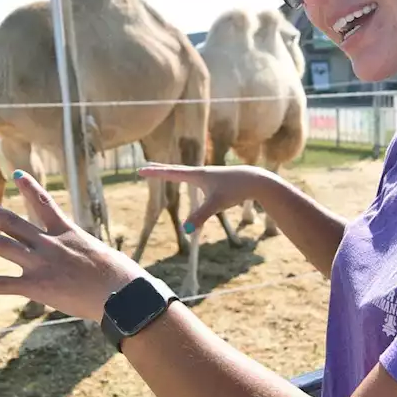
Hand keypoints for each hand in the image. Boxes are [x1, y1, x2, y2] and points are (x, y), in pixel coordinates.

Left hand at [0, 170, 146, 321]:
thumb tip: (95, 265)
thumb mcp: (104, 257)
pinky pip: (2, 284)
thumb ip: (89, 257)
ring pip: (2, 246)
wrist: (124, 294)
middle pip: (13, 222)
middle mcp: (50, 244)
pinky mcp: (37, 287)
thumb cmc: (123, 279)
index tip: (16, 173)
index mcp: (68, 233)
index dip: (29, 187)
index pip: (45, 203)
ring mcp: (42, 264)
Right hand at [138, 162, 273, 231]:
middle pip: (175, 170)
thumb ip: (201, 216)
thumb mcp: (216, 204)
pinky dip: (187, 178)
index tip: (140, 170)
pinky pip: (196, 179)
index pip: (170, 173)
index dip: (155, 173)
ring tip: (165, 172)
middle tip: (145, 167)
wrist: (256, 180)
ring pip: (186, 174)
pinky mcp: (217, 181)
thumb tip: (187, 230)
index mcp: (197, 175)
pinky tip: (191, 181)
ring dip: (173, 172)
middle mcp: (201, 173)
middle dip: (160, 170)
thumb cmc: (236, 189)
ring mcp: (209, 176)